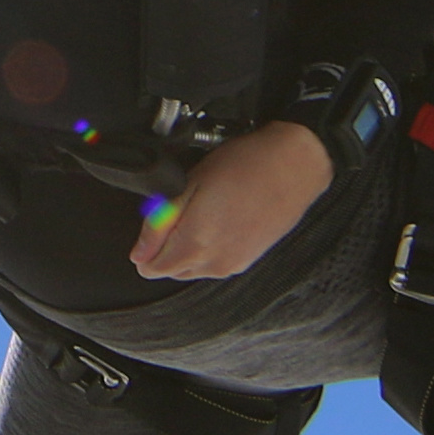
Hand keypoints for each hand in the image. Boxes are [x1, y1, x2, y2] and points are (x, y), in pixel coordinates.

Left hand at [128, 119, 333, 282]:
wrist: (294, 165)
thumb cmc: (246, 165)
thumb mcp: (189, 183)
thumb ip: (159, 224)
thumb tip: (139, 251)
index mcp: (194, 245)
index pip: (149, 267)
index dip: (146, 244)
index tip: (158, 221)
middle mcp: (214, 263)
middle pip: (171, 270)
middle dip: (167, 245)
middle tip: (185, 209)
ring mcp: (233, 265)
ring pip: (193, 268)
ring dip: (189, 246)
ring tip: (207, 210)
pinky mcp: (247, 261)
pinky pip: (215, 263)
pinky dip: (210, 247)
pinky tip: (222, 218)